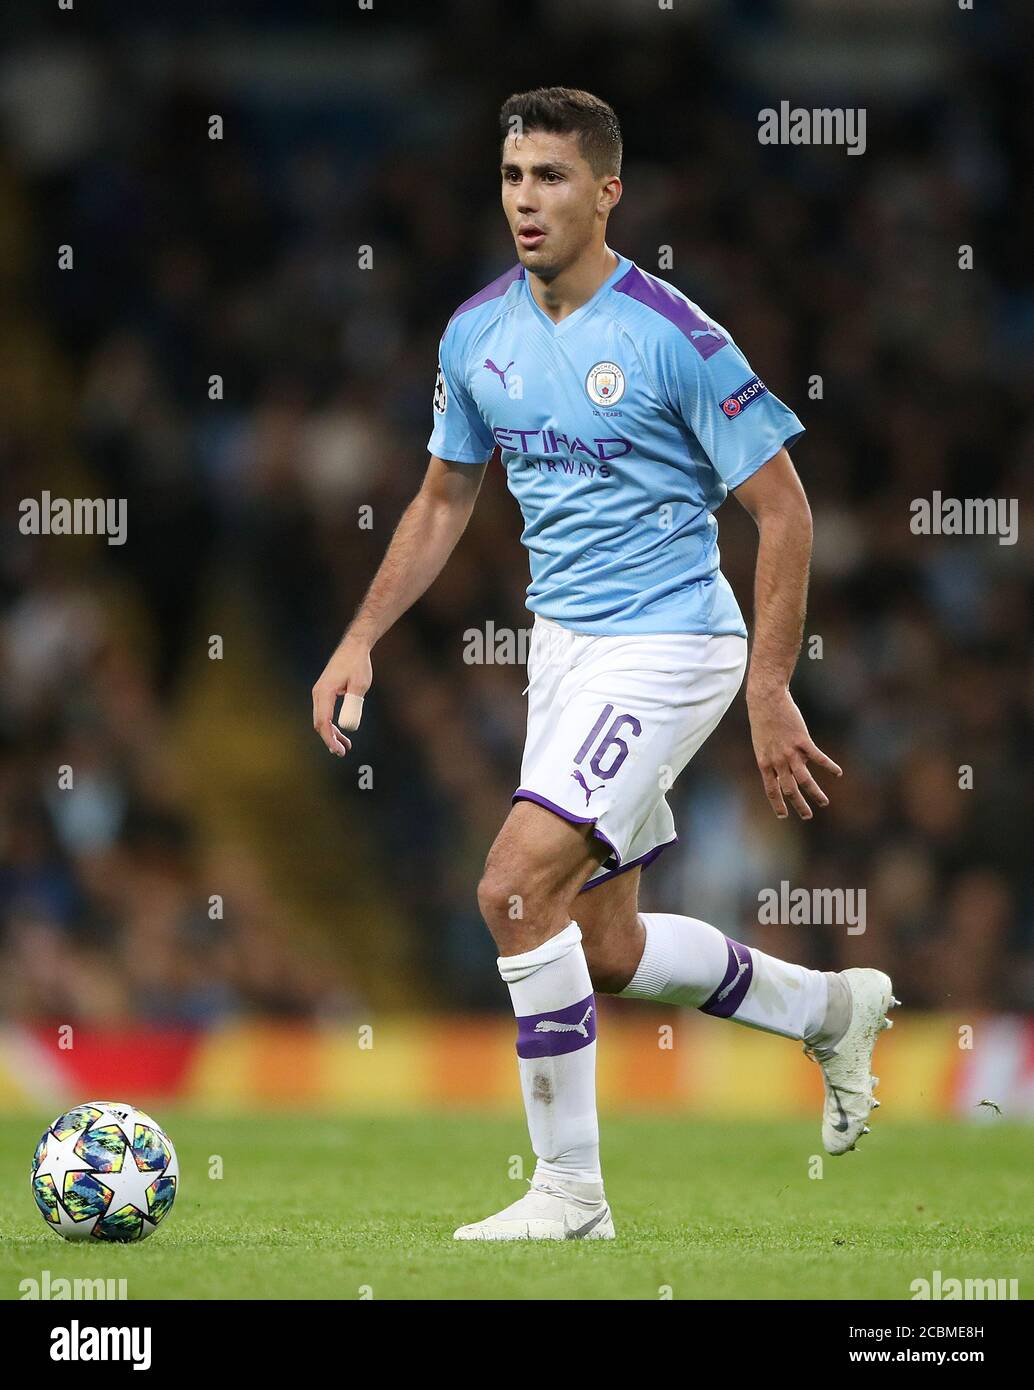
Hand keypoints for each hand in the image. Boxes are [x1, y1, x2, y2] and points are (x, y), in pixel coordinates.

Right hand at [312, 638, 372, 756]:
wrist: (354, 647)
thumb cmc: (358, 664)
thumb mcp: (360, 685)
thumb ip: (353, 704)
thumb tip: (348, 726)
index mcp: (325, 692)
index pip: (323, 721)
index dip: (329, 738)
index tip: (338, 750)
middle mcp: (318, 693)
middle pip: (319, 723)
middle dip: (329, 739)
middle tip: (342, 752)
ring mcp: (320, 693)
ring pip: (322, 719)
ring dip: (332, 734)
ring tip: (345, 747)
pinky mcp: (325, 693)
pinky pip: (325, 713)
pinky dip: (332, 725)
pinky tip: (343, 734)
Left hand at [747, 686, 841, 819]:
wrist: (766, 699)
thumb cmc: (763, 718)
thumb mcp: (762, 742)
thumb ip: (774, 757)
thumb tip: (790, 767)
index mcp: (764, 762)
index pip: (771, 789)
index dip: (777, 803)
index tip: (783, 816)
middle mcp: (777, 761)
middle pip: (789, 789)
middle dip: (799, 805)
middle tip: (808, 816)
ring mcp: (789, 752)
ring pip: (804, 779)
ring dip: (815, 793)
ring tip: (824, 803)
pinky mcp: (802, 740)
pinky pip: (817, 758)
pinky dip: (829, 766)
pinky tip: (838, 773)